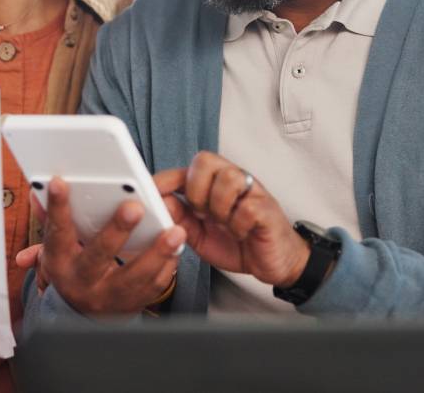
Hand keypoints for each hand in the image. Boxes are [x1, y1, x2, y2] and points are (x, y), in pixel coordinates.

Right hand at [22, 177, 184, 315]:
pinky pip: (152, 287)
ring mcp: (108, 296)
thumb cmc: (72, 270)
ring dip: (157, 252)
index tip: (61, 182)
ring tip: (175, 231)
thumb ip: (51, 220)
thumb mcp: (57, 249)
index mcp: (60, 263)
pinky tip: (177, 248)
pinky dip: (167, 267)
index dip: (57, 208)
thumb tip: (36, 193)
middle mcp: (82, 281)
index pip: (57, 233)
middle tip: (134, 207)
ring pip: (134, 275)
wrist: (84, 316)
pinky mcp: (132, 304)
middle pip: (98, 255)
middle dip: (117, 231)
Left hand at [155, 151, 308, 287]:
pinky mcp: (267, 209)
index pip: (189, 168)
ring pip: (229, 178)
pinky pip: (247, 207)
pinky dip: (238, 224)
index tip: (150, 191)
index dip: (168, 178)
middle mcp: (234, 181)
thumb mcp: (199, 234)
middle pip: (207, 161)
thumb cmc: (239, 243)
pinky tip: (240, 233)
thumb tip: (158, 203)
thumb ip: (180, 218)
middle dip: (196, 191)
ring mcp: (252, 193)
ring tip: (224, 224)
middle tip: (202, 214)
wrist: (274, 262)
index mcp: (215, 185)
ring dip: (219, 207)